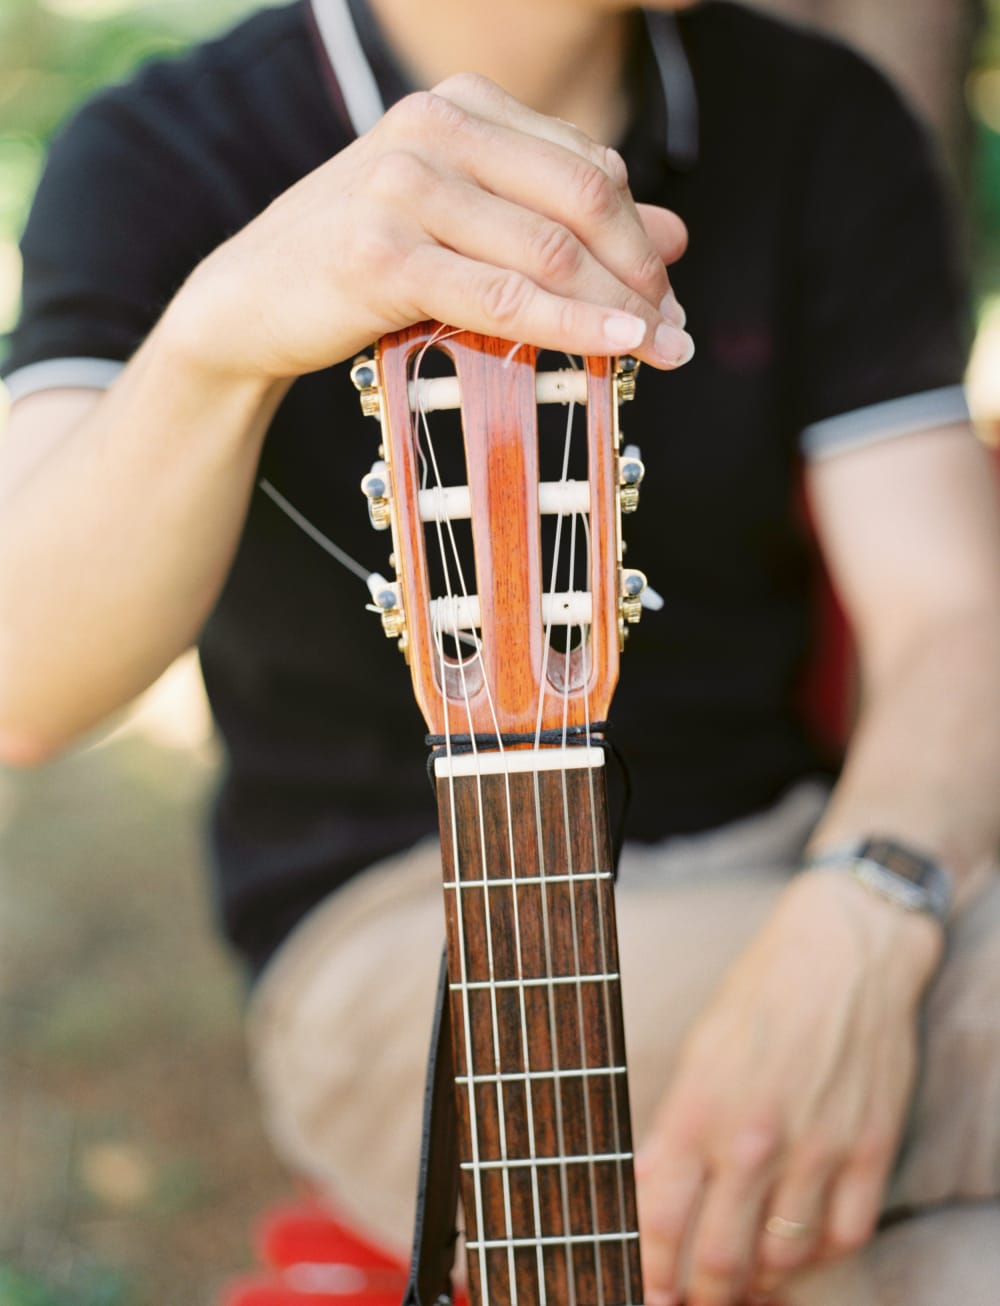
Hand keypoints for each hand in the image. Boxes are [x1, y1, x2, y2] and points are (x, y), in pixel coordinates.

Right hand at [165, 73, 690, 380]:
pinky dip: (571, 324)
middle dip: (642, 271)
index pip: (585, 163)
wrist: (250, 299)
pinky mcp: (383, 254)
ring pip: (550, 250)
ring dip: (620, 306)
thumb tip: (672, 236)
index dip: (640, 232)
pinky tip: (619, 345)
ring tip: (662, 348)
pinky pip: (503, 297)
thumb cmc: (359, 260)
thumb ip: (558, 221)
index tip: (668, 292)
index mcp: (460, 106)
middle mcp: (434, 128)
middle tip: (676, 328)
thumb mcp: (464, 226)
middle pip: (582, 198)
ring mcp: (403, 186)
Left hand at [635, 870, 942, 1305]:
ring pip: (783, 1258)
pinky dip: (819, 1255)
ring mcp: (818, 1147)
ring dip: (759, 1281)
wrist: (842, 951)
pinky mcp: (870, 1148)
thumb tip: (650, 1190)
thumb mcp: (700, 1050)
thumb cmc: (761, 993)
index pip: (661, 1218)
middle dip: (700, 1294)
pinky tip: (799, 1247)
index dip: (650, 1269)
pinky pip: (845, 1235)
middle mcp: (755, 1135)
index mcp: (700, 1106)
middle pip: (720, 1258)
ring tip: (744, 1279)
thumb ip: (677, 1124)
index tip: (648, 1287)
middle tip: (693, 1300)